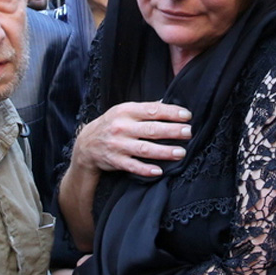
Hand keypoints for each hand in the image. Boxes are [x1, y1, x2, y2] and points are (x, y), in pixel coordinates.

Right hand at [72, 101, 192, 178]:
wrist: (86, 144)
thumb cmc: (113, 124)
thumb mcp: (125, 111)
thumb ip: (146, 109)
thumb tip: (168, 103)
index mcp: (126, 111)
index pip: (152, 110)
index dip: (170, 112)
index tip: (187, 115)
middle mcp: (122, 127)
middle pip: (151, 129)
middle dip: (172, 131)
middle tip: (189, 132)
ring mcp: (118, 145)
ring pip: (144, 149)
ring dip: (164, 151)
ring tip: (181, 152)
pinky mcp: (116, 161)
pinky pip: (133, 166)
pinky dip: (146, 169)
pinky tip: (160, 170)